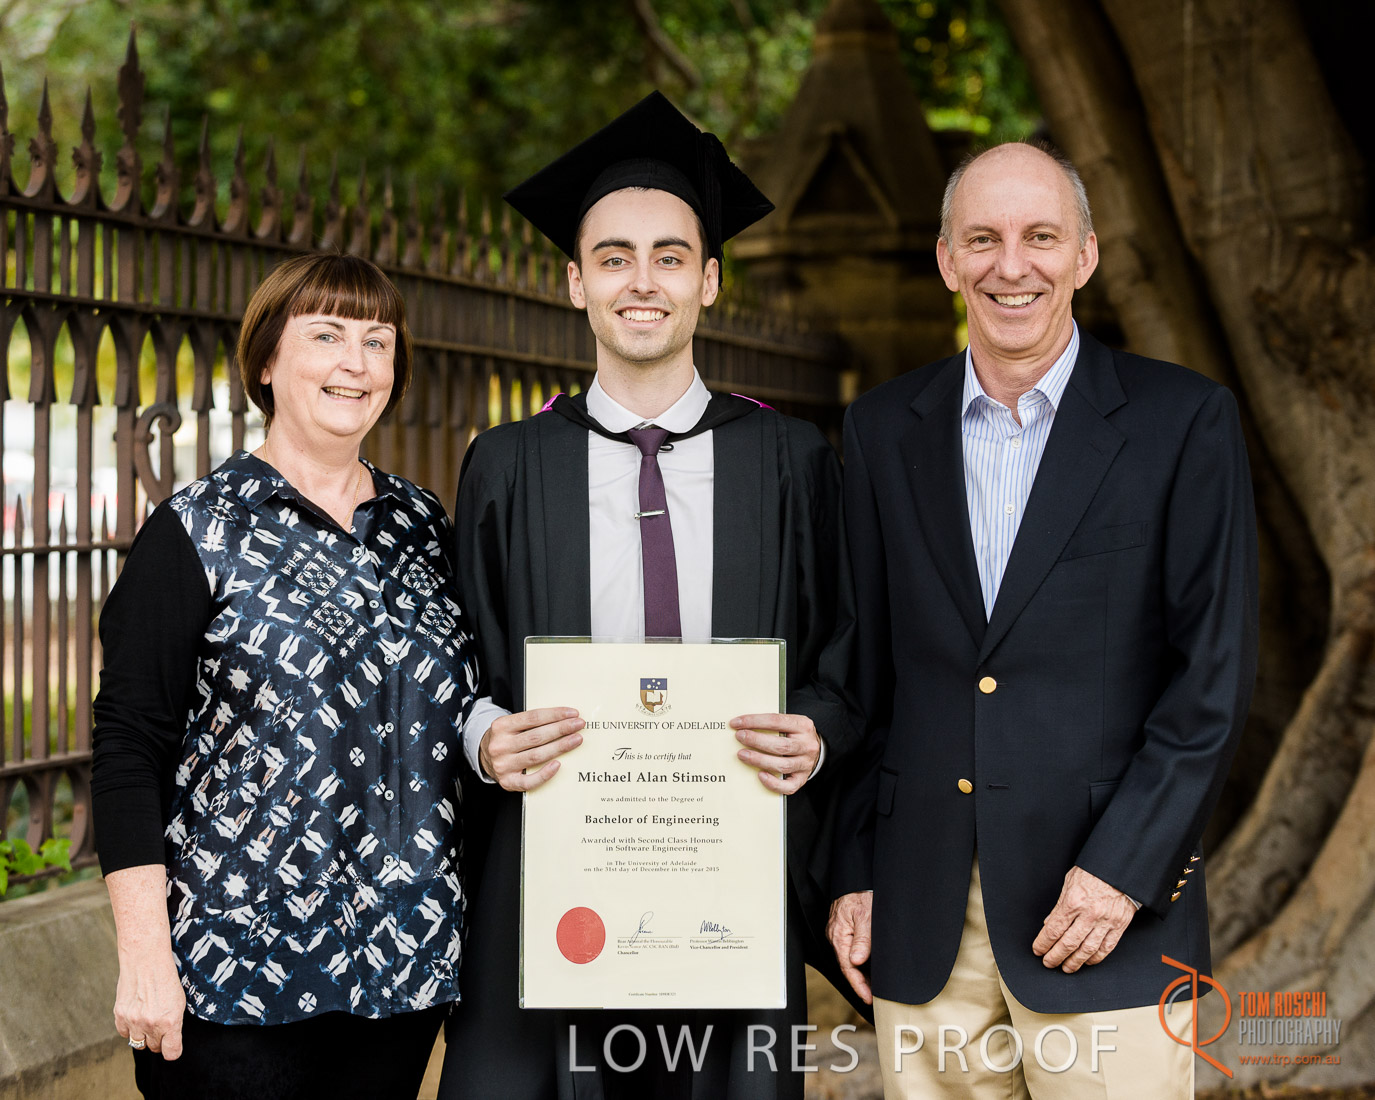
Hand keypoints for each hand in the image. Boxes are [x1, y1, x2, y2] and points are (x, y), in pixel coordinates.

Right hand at [114, 941, 185, 1059]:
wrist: (146, 960)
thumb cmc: (166, 979)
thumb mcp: (179, 1001)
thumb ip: (173, 1023)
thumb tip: (169, 1040)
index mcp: (170, 1021)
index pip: (171, 1053)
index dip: (172, 1050)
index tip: (172, 1046)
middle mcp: (151, 1024)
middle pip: (154, 1048)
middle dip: (158, 1040)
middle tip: (159, 1025)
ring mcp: (134, 1021)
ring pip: (137, 1044)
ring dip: (143, 1036)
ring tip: (147, 1020)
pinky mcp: (120, 1016)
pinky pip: (124, 1034)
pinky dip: (129, 1028)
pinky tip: (135, 1015)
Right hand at [479, 707, 582, 790]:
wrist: (484, 757)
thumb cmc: (506, 739)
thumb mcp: (511, 725)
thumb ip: (531, 722)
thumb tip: (564, 718)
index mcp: (501, 726)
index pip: (533, 718)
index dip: (555, 715)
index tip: (572, 713)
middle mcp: (500, 745)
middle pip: (537, 736)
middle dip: (561, 729)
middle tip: (579, 725)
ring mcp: (503, 765)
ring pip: (536, 756)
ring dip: (560, 747)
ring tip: (576, 740)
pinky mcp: (508, 782)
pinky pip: (529, 781)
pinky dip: (545, 773)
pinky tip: (558, 765)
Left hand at [729, 712, 820, 793]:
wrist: (816, 750)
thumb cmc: (796, 735)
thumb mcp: (790, 723)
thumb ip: (772, 724)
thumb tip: (743, 725)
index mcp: (802, 726)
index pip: (776, 721)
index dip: (754, 721)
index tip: (737, 723)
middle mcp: (806, 745)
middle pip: (780, 745)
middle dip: (756, 741)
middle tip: (739, 737)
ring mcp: (805, 763)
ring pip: (782, 765)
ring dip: (759, 760)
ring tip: (742, 755)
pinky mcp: (802, 779)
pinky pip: (788, 786)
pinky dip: (773, 783)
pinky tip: (760, 775)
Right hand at [827, 891, 873, 1004]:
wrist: (856, 880)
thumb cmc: (862, 895)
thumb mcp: (866, 916)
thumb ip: (862, 939)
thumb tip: (857, 961)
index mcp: (839, 936)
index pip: (848, 967)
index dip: (859, 985)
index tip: (869, 998)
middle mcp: (835, 937)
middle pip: (847, 966)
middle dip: (860, 983)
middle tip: (875, 996)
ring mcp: (838, 935)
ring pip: (848, 960)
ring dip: (861, 973)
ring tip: (875, 986)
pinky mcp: (843, 931)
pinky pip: (849, 951)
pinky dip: (859, 962)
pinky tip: (869, 967)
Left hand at [1032, 865, 1135, 972]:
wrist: (1119, 869)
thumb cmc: (1093, 872)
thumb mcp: (1069, 883)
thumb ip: (1059, 906)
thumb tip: (1049, 924)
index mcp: (1074, 901)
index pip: (1054, 929)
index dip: (1043, 943)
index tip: (1038, 949)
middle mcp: (1089, 914)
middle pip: (1068, 943)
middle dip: (1055, 956)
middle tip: (1048, 962)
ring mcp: (1105, 922)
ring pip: (1087, 950)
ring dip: (1074, 962)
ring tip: (1066, 968)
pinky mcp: (1119, 926)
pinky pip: (1106, 948)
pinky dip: (1095, 958)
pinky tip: (1087, 961)